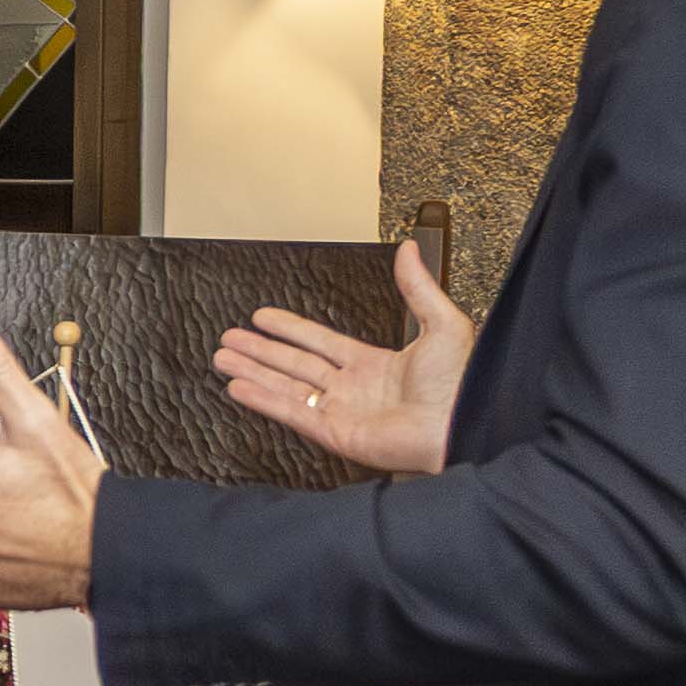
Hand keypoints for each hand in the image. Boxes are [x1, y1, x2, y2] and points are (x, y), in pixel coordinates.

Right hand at [215, 241, 469, 476]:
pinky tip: (239, 386)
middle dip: (261, 351)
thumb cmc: (461, 384)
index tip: (264, 318)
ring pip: (286, 387)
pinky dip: (263, 399)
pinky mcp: (336, 435)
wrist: (463, 424)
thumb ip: (418, 288)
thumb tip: (407, 250)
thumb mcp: (443, 324)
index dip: (291, 329)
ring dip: (253, 372)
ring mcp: (342, 413)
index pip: (321, 342)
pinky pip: (292, 413)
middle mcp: (354, 390)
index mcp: (376, 366)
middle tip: (231, 338)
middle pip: (294, 365)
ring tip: (223, 358)